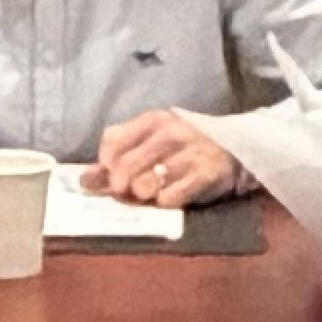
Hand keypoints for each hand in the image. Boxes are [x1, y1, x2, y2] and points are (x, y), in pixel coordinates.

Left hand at [90, 111, 234, 206]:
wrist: (236, 149)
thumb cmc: (185, 147)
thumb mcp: (154, 141)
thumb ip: (120, 157)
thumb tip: (84, 181)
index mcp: (154, 120)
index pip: (111, 142)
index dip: (106, 165)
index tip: (114, 173)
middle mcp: (170, 133)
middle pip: (124, 168)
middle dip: (122, 185)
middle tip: (132, 190)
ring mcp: (188, 154)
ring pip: (144, 186)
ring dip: (144, 195)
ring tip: (154, 191)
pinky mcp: (204, 175)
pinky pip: (169, 199)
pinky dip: (166, 202)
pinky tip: (173, 195)